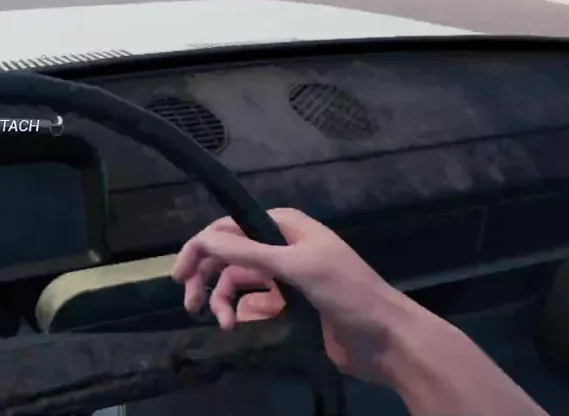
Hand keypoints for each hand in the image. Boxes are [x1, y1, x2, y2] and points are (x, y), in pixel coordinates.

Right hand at [171, 208, 419, 383]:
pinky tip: (241, 330)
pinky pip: (252, 307)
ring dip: (222, 302)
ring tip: (223, 324)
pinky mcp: (287, 309)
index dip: (201, 247)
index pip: (229, 227)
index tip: (181, 275)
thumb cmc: (347, 293)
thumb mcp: (298, 267)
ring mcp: (284, 279)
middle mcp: (280, 248)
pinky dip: (241, 317)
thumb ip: (249, 251)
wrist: (386, 340)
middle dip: (206, 277)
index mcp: (285, 227)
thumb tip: (204, 239)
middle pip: (227, 256)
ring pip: (236, 284)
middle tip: (190, 304)